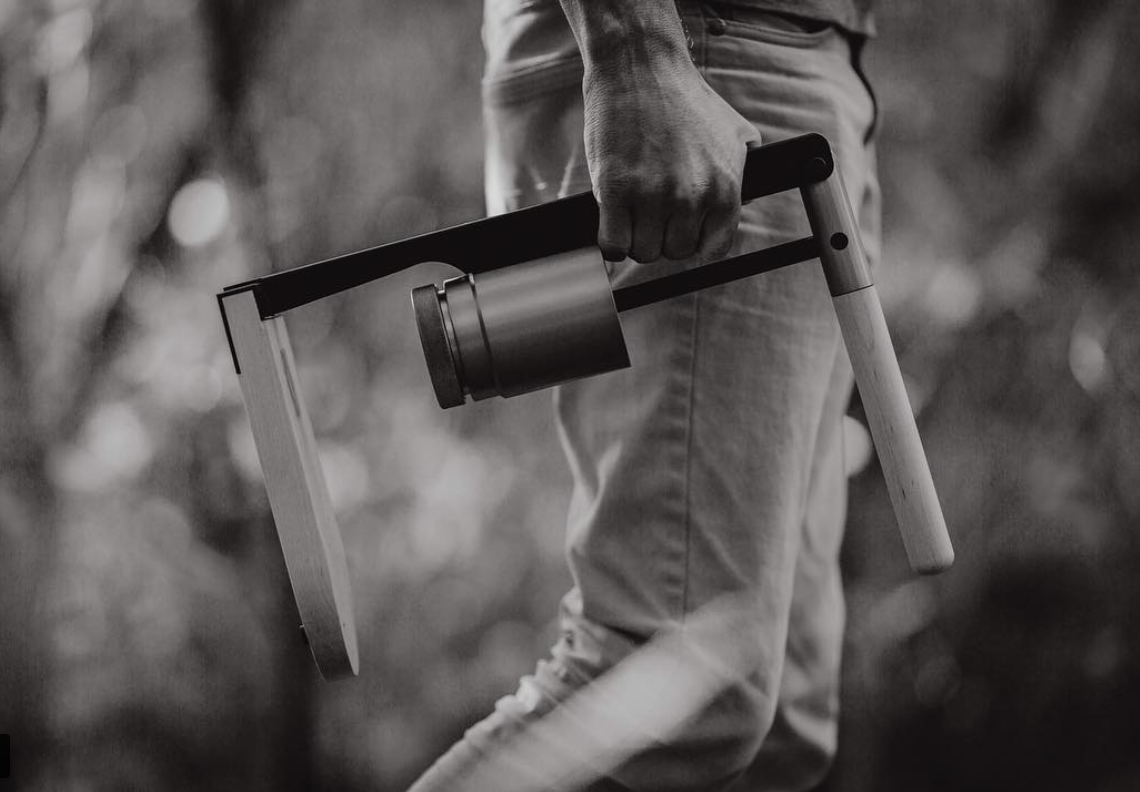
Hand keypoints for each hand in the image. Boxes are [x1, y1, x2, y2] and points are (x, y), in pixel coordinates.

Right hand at [583, 54, 759, 263]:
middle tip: (652, 212)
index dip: (695, 244)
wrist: (641, 67)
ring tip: (632, 210)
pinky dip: (611, 240)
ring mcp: (652, 195)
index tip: (681, 233)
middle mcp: (691, 197)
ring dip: (635, 237)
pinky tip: (613, 220)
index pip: (713, 250)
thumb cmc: (684, 100)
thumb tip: (747, 201)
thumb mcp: (734, 132)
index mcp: (724, 188)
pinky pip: (613, 244)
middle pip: (674, 252)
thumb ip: (743, 173)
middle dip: (662, 236)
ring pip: (643, 251)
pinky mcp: (615, 190)